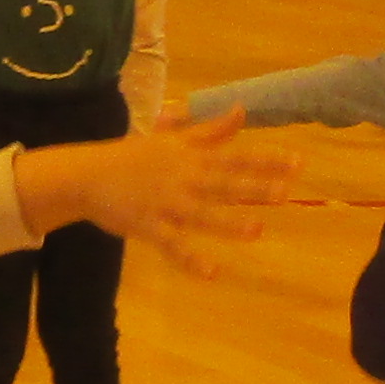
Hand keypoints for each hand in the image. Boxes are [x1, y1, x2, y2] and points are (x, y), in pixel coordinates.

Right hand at [26, 109, 294, 275]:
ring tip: (257, 231)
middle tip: (286, 193)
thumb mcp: (172, 137)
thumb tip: (241, 111)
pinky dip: (190, 259)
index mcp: (190, 157)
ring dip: (228, 223)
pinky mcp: (148, 226)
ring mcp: (166, 203)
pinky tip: (211, 272)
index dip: (266, 159)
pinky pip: (172, 245)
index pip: (234, 156)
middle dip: (253, 188)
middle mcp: (183, 178)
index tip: (298, 162)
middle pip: (223, 183)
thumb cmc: (133, 157)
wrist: (87, 175)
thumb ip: (209, 129)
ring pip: (202, 214)